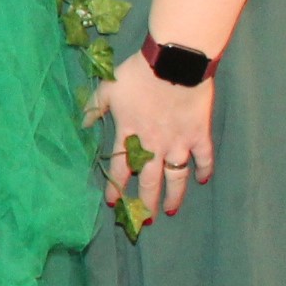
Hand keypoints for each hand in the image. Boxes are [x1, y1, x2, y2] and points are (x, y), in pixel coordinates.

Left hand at [88, 51, 213, 223]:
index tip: (113, 204)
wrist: (174, 64)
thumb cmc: (137, 74)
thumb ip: (94, 108)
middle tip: (144, 221)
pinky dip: (204, 169)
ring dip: (174, 196)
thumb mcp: (107, 88)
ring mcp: (179, 141)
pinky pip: (204, 157)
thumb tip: (81, 123)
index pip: (121, 169)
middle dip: (145, 203)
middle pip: (149, 181)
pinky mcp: (199, 134)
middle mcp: (154, 145)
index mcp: (130, 135)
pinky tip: (203, 180)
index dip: (116, 188)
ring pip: (176, 177)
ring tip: (170, 210)